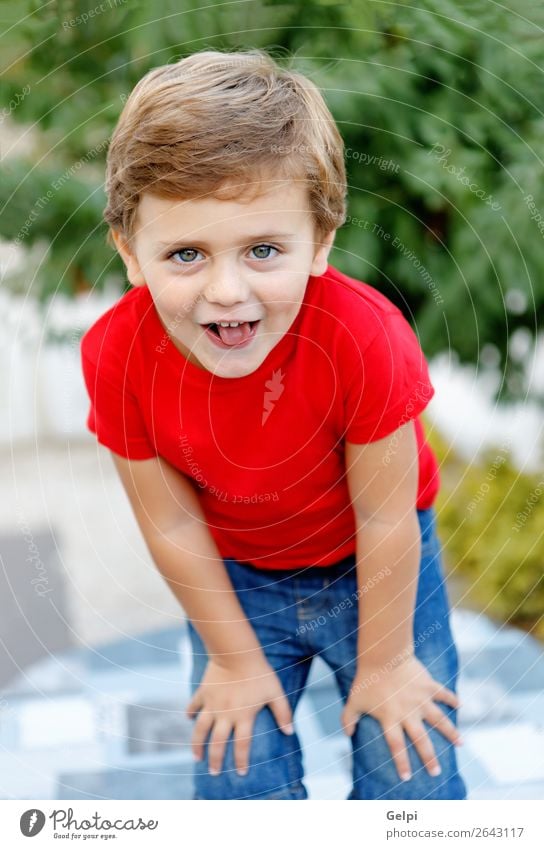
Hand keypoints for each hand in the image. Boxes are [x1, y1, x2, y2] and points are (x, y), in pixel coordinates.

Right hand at [186, 656, 293, 776]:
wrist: (236, 652)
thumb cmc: (259, 672)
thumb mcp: (275, 692)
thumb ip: (283, 712)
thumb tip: (290, 732)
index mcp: (243, 717)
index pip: (242, 745)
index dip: (242, 761)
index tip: (241, 774)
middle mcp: (225, 715)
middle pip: (218, 743)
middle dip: (215, 760)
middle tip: (214, 773)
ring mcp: (212, 704)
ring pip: (201, 730)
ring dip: (197, 744)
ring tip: (196, 756)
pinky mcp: (204, 692)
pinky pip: (194, 705)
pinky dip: (190, 712)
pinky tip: (188, 718)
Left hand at [341, 653, 462, 780]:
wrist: (383, 655)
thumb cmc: (367, 679)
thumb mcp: (353, 700)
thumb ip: (348, 718)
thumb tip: (347, 734)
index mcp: (391, 718)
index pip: (397, 746)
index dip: (402, 763)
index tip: (407, 778)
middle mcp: (408, 713)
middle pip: (421, 740)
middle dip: (429, 758)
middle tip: (436, 772)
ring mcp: (421, 699)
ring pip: (440, 720)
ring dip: (451, 732)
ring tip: (461, 744)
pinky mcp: (428, 686)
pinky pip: (443, 694)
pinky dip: (452, 699)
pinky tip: (460, 705)